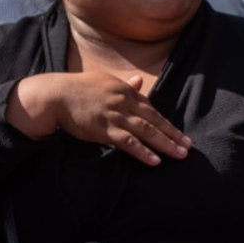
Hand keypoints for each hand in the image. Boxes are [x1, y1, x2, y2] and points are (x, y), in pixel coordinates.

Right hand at [7, 71, 191, 165]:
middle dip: (173, 134)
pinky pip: (128, 142)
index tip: (178, 133)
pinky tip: (155, 160)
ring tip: (179, 155)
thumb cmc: (77, 89)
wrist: (55, 95)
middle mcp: (123, 102)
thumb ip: (123, 85)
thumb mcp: (104, 82)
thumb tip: (139, 81)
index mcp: (124, 90)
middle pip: (154, 120)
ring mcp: (114, 115)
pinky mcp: (104, 129)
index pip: (150, 108)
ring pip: (146, 131)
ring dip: (165, 144)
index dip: (166, 122)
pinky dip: (143, 151)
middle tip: (188, 146)